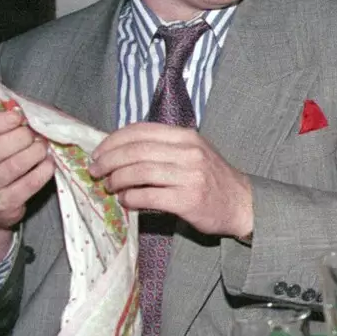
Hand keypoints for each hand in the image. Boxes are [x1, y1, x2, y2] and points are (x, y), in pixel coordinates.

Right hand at [0, 109, 55, 257]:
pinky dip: (43, 170)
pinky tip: (47, 162)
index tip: (16, 117)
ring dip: (34, 152)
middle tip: (32, 134)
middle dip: (20, 138)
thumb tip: (21, 108)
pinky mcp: (5, 205)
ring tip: (42, 146)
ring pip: (14, 166)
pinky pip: (30, 183)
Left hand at [89, 122, 253, 239]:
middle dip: (108, 161)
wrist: (242, 204)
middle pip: (136, 151)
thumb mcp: (193, 152)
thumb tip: (119, 150)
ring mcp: (190, 176)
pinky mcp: (188, 200)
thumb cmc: (212, 178)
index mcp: (187, 136)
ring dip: (116, 180)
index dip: (113, 140)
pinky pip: (148, 196)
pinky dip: (130, 198)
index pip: (141, 131)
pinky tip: (126, 200)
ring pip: (139, 172)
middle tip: (94, 171)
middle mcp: (189, 153)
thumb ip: (163, 147)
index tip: (98, 152)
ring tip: (109, 187)